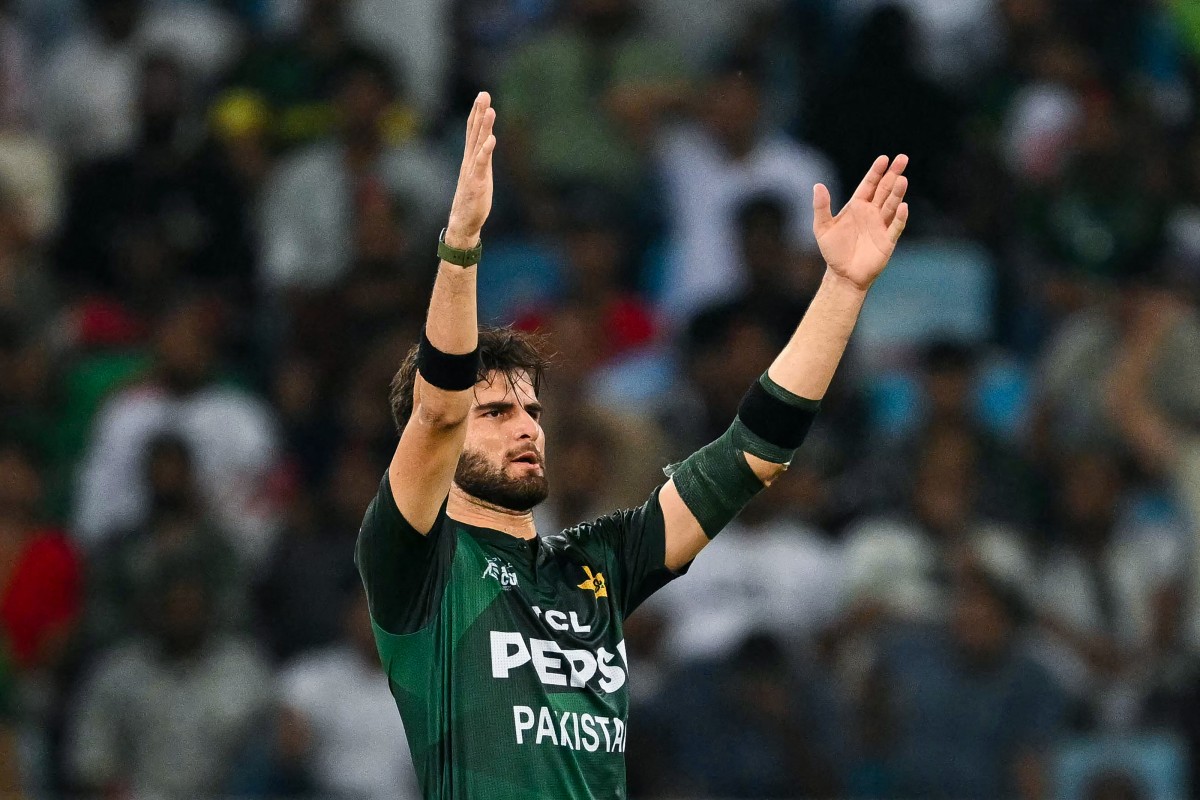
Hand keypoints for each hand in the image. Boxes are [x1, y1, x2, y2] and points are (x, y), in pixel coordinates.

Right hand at [446, 92, 496, 248]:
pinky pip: (481, 164)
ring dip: (484, 127)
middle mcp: (470, 161)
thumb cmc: (473, 199)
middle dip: (479, 112)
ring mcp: (472, 171)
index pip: (473, 131)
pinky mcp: (476, 182)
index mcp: (471, 159)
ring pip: (478, 144)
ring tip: (489, 110)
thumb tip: (487, 144)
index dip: (477, 113)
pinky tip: (491, 139)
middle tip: (483, 94)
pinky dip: (486, 151)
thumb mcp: (480, 175)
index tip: (482, 96)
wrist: (463, 222)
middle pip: (474, 132)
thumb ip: (482, 159)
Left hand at [813, 155, 909, 291]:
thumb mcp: (822, 227)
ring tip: (902, 179)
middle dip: (893, 174)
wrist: (842, 275)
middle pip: (884, 190)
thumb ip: (821, 207)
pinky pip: (895, 226)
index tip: (884, 159)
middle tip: (903, 158)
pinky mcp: (887, 241)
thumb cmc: (833, 251)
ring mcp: (881, 225)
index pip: (869, 185)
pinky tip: (903, 206)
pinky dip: (899, 217)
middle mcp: (872, 213)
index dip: (876, 172)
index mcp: (857, 206)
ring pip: (891, 205)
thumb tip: (817, 185)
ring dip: (897, 192)